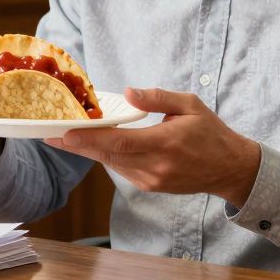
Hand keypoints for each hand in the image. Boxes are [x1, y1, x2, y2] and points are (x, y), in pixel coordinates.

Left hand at [44, 87, 261, 205]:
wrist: (230, 169)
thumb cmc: (210, 132)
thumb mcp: (190, 105)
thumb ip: (158, 98)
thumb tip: (128, 93)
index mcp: (165, 144)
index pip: (119, 143)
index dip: (89, 139)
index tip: (65, 133)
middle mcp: (155, 167)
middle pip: (108, 156)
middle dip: (77, 145)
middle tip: (49, 135)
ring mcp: (152, 181)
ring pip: (111, 164)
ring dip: (88, 151)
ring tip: (64, 136)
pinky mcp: (150, 186)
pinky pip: (121, 169)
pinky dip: (106, 156)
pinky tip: (92, 145)